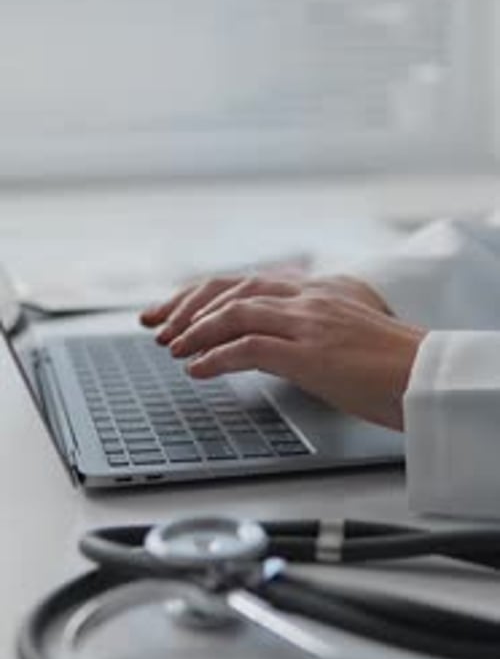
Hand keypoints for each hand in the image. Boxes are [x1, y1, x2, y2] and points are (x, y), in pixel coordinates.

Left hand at [141, 275, 424, 430]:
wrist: (425, 375)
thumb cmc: (388, 364)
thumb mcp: (340, 335)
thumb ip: (305, 331)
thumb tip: (269, 347)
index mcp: (311, 292)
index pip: (243, 283)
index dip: (201, 295)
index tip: (171, 312)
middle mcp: (305, 299)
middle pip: (230, 290)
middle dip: (185, 306)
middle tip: (154, 324)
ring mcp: (307, 322)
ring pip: (234, 312)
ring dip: (195, 331)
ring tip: (171, 348)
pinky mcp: (309, 352)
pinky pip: (249, 348)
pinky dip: (215, 357)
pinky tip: (196, 370)